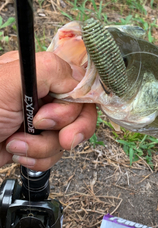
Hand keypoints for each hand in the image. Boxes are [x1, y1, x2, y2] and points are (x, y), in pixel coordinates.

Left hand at [0, 51, 96, 169]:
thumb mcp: (7, 83)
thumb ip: (48, 70)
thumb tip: (78, 78)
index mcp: (37, 73)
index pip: (78, 83)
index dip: (75, 103)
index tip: (58, 117)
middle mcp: (41, 95)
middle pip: (80, 112)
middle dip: (67, 128)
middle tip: (48, 132)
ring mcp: (38, 122)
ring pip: (68, 137)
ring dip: (43, 146)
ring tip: (16, 143)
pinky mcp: (34, 144)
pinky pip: (54, 154)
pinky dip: (38, 158)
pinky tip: (16, 152)